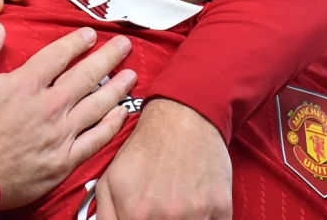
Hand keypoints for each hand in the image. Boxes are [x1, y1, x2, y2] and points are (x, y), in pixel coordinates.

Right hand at [0, 23, 136, 208]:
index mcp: (25, 83)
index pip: (59, 55)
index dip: (76, 42)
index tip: (90, 34)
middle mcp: (48, 105)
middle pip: (86, 75)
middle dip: (108, 57)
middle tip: (124, 45)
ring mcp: (59, 134)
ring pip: (97, 105)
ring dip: (117, 87)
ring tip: (132, 74)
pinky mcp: (62, 161)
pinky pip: (95, 139)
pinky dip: (112, 125)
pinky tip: (123, 113)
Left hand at [95, 100, 231, 219]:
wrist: (183, 117)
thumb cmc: (147, 148)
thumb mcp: (110, 179)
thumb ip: (106, 217)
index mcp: (136, 215)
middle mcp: (167, 218)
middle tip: (162, 213)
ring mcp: (197, 214)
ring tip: (179, 209)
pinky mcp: (221, 208)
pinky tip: (197, 208)